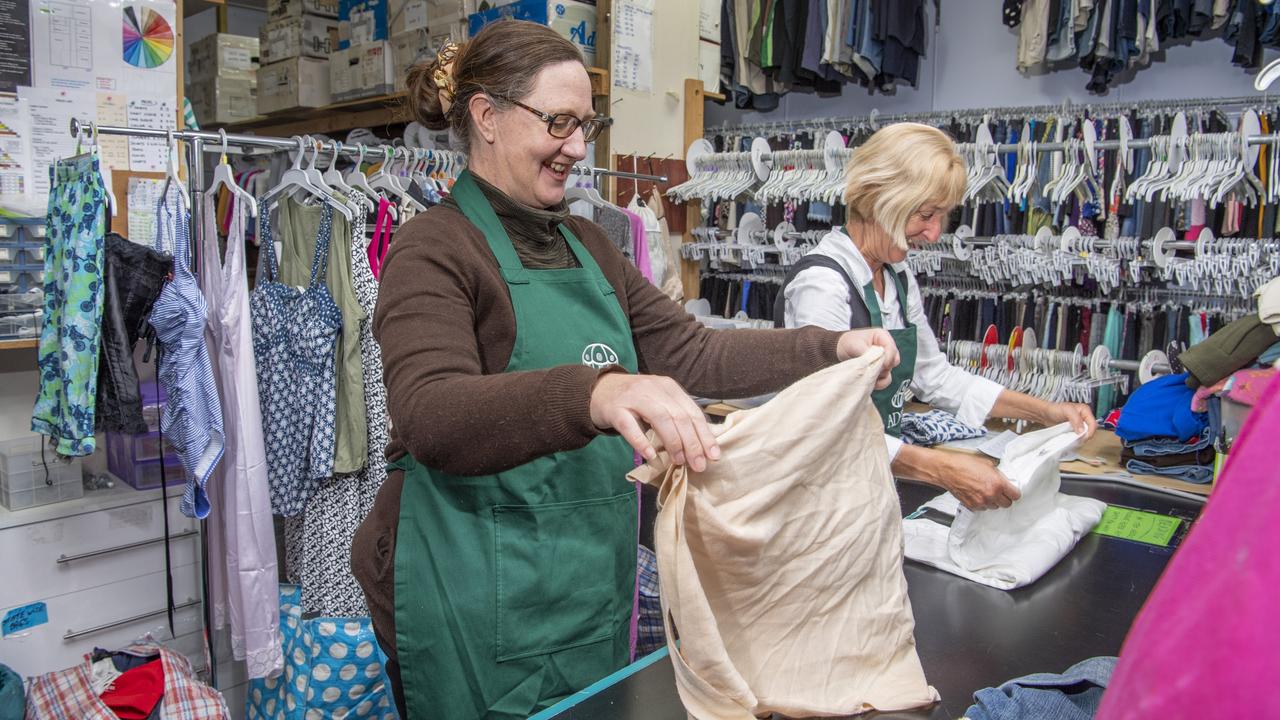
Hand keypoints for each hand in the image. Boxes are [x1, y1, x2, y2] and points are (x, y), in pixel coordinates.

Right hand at [589, 372, 720, 470]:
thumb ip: (677, 417)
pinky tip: (651, 456)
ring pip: (660, 418)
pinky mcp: (615, 409)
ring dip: (673, 442)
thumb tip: (702, 445)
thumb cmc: (635, 401)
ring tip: (679, 461)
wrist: (599, 390)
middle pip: (679, 416)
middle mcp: (653, 388)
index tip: (713, 456)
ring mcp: (633, 397)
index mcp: (669, 387)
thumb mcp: (659, 402)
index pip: (692, 411)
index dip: (704, 435)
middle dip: (692, 443)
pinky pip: (630, 426)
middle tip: (698, 465)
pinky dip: (642, 442)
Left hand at [836, 328, 900, 389]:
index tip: (879, 365)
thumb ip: (867, 352)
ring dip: (880, 375)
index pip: (892, 349)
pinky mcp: (879, 370)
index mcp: (882, 337)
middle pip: (894, 361)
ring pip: (890, 371)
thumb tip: (876, 362)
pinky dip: (879, 382)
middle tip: (871, 368)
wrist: (839, 350)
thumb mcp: (855, 344)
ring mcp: (883, 360)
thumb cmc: (848, 342)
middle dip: (883, 367)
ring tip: (867, 374)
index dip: (887, 358)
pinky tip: (870, 382)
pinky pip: (885, 379)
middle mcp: (885, 348)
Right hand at [942, 453, 1020, 510]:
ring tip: (986, 491)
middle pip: (1007, 504)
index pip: (1015, 496)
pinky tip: (978, 494)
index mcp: (998, 483)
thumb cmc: (965, 464)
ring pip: (995, 507)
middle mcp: (991, 495)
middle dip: (1004, 498)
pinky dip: (982, 503)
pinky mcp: (972, 506)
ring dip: (993, 501)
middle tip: (999, 491)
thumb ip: (999, 474)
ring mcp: (981, 502)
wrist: (948, 470)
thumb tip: (1004, 480)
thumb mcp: (987, 463)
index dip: (1013, 492)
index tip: (1011, 491)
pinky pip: (983, 508)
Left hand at [1040, 402, 1096, 437]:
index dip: (1089, 432)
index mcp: (1085, 411)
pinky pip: (1079, 436)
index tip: (1083, 438)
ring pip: (1085, 434)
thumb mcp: (1067, 411)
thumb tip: (1082, 431)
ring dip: (1080, 439)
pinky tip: (1071, 440)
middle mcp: (1084, 417)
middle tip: (1077, 440)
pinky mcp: (1074, 430)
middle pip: (1090, 430)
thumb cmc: (1055, 409)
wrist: (1045, 414)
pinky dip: (1076, 439)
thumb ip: (1076, 419)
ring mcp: (1080, 424)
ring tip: (1073, 440)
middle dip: (1085, 436)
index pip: (1093, 424)